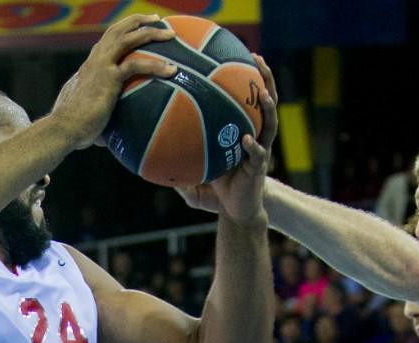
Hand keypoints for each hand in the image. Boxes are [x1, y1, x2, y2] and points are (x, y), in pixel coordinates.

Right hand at [50, 15, 175, 149]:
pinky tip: (172, 70)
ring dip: (151, 33)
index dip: (122, 31)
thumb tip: (105, 137)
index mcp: (89, 66)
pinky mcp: (109, 78)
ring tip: (171, 35)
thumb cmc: (74, 129)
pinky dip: (156, 65)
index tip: (137, 28)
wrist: (63, 129)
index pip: (106, 41)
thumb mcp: (86, 115)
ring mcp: (101, 67)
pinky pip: (136, 65)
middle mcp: (95, 61)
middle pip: (117, 30)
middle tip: (157, 19)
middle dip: (138, 21)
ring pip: (128, 39)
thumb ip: (98, 116)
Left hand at [176, 54, 278, 225]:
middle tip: (257, 58)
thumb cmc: (217, 191)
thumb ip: (177, 157)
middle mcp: (254, 135)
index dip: (244, 78)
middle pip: (264, 101)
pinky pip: (257, 153)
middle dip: (264, 78)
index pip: (245, 99)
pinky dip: (252, 145)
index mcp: (240, 131)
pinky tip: (246, 138)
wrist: (236, 211)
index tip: (236, 56)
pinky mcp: (259, 168)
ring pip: (269, 123)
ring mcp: (260, 149)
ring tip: (262, 91)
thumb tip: (149, 150)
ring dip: (267, 106)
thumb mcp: (195, 168)